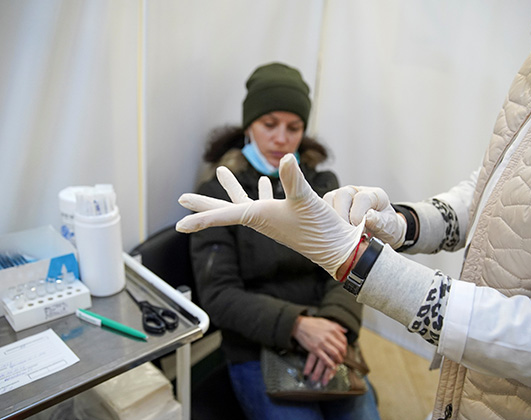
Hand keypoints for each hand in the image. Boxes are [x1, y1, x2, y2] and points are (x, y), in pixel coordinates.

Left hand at [176, 154, 364, 277]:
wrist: (338, 249)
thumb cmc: (320, 230)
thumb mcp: (306, 201)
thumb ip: (294, 178)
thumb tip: (286, 157)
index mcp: (259, 216)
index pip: (223, 215)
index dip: (200, 217)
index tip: (179, 224)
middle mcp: (260, 219)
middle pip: (224, 209)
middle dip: (204, 202)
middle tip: (181, 198)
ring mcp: (271, 218)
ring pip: (243, 201)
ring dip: (231, 188)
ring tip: (220, 171)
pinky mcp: (284, 216)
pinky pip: (266, 200)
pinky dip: (263, 189)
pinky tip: (266, 180)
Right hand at [292, 316, 347, 385]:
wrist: (299, 326)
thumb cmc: (311, 323)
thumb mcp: (326, 321)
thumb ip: (336, 326)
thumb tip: (345, 330)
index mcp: (332, 329)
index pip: (343, 339)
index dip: (345, 346)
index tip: (344, 349)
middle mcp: (328, 336)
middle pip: (341, 347)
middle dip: (343, 354)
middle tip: (342, 357)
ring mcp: (322, 343)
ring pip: (335, 353)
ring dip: (338, 360)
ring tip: (338, 362)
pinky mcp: (315, 349)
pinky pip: (325, 358)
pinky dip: (330, 364)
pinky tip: (332, 366)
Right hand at [324, 186, 406, 248]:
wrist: (382, 232)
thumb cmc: (386, 226)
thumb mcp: (389, 225)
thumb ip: (379, 221)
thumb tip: (368, 217)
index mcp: (373, 194)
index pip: (361, 198)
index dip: (358, 214)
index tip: (359, 229)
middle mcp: (355, 192)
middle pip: (341, 196)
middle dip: (342, 217)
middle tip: (346, 234)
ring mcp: (341, 199)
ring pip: (328, 202)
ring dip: (330, 220)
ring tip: (338, 235)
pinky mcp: (331, 207)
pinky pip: (321, 212)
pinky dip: (324, 223)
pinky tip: (331, 234)